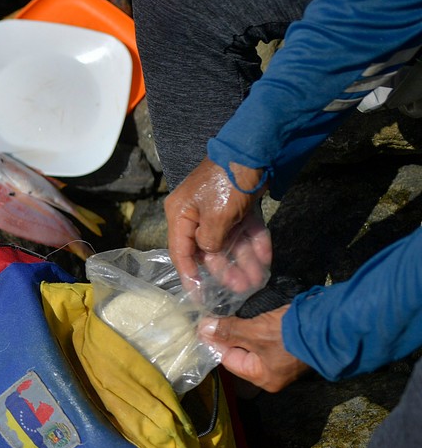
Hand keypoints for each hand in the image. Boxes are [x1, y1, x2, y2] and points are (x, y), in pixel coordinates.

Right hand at [165, 158, 272, 295]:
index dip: (190, 276)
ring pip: (231, 242)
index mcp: (182, 215)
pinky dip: (255, 243)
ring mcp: (220, 210)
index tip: (200, 298)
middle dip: (227, 271)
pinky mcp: (240, 206)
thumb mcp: (216, 217)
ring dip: (244, 261)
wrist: (256, 149)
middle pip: (210, 250)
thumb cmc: (227, 183)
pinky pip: (246, 230)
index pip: (181, 252)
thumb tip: (210, 254)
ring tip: (257, 280)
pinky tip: (266, 260)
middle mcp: (198, 215)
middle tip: (241, 290)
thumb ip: (210, 243)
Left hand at [198, 307, 308, 391]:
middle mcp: (274, 374)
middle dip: (232, 334)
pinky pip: (270, 338)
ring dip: (247, 328)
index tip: (206, 324)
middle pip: (242, 352)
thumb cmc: (291, 334)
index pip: (229, 360)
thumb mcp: (256, 331)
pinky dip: (262, 326)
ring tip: (235, 312)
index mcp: (263, 378)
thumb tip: (202, 329)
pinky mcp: (294, 346)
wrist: (335, 324)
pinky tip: (255, 314)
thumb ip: (228, 331)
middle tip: (219, 315)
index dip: (217, 341)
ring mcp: (286, 361)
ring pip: (256, 343)